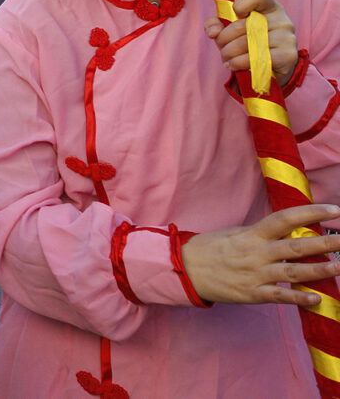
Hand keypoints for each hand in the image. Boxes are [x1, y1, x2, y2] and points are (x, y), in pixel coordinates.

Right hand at [181, 204, 339, 304]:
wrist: (183, 269)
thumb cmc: (211, 248)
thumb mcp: (235, 233)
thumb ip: (261, 234)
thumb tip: (290, 229)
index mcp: (252, 234)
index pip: (285, 219)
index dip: (311, 213)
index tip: (334, 210)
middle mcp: (256, 253)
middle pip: (296, 247)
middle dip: (325, 243)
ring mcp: (254, 275)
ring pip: (292, 272)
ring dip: (318, 270)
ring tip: (338, 267)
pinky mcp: (251, 294)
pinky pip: (279, 296)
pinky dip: (299, 299)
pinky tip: (317, 299)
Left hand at [204, 0, 297, 85]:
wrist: (272, 68)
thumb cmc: (249, 43)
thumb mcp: (230, 30)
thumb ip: (216, 24)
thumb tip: (213, 31)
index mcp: (269, 7)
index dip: (240, 4)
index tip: (234, 16)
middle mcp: (282, 20)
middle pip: (242, 25)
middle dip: (224, 39)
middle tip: (221, 48)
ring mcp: (287, 37)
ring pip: (248, 43)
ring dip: (229, 53)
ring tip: (226, 58)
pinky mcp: (288, 56)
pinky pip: (257, 58)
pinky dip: (239, 63)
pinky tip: (234, 65)